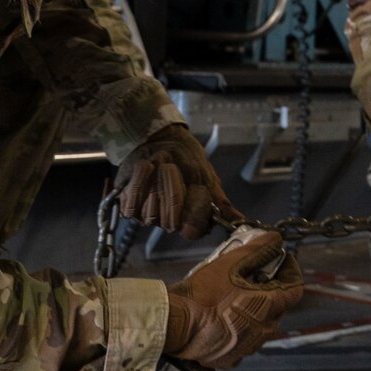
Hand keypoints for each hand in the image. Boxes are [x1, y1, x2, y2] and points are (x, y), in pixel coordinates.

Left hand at [116, 124, 235, 238]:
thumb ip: (219, 201)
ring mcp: (149, 215)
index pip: (193, 231)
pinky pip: (130, 206)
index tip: (195, 188)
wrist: (159, 139)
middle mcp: (171, 221)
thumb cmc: (186, 158)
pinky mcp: (130, 206)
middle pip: (170, 222)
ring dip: (154, 183)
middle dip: (172, 190)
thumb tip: (240, 220)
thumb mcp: (206, 176)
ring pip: (150, 216)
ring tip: (158, 163)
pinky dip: (138, 182)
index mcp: (192, 217)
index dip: (193, 213)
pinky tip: (145, 167)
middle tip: (172, 167)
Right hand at [164, 228, 303, 370]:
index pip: (295, 289)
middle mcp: (263, 332)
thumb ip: (257, 249)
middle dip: (271, 290)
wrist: (175, 324)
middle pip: (278, 307)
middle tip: (253, 275)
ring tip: (234, 297)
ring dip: (254, 310)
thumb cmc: (204, 293)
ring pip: (260, 326)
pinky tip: (222, 319)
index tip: (280, 259)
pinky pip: (242, 342)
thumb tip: (275, 238)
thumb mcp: (230, 263)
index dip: (290, 271)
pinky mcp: (230, 359)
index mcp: (269, 308)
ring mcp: (247, 348)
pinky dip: (238, 329)